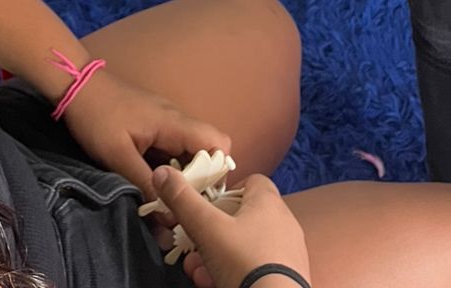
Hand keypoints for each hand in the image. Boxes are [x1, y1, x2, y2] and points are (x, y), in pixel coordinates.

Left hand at [61, 71, 228, 200]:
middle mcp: (176, 121)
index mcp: (174, 124)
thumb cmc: (98, 117)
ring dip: (181, 177)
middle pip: (206, 152)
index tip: (201, 198)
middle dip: (199, 181)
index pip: (219, 144)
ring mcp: (164, 122)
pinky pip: (171, 150)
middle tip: (181, 206)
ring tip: (166, 201)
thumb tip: (168, 215)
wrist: (75, 85)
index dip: (218, 172)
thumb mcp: (118, 156)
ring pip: (188, 153)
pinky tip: (152, 185)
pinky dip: (168, 169)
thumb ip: (145, 184)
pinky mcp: (152, 126)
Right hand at [153, 169, 309, 287]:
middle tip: (195, 248)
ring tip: (201, 272)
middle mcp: (283, 225)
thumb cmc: (246, 264)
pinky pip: (257, 269)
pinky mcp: (287, 279)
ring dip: (219, 257)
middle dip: (212, 234)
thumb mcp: (207, 228)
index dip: (225, 191)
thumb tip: (162, 173)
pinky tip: (217, 284)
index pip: (250, 181)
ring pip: (245, 248)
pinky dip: (236, 274)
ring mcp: (287, 254)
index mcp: (269, 202)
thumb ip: (183, 199)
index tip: (205, 208)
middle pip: (241, 219)